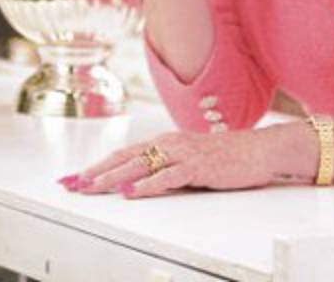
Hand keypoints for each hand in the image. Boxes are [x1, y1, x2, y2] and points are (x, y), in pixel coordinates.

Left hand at [57, 125, 310, 198]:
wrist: (261, 149)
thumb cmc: (228, 158)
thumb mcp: (192, 161)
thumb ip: (167, 168)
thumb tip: (141, 182)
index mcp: (167, 142)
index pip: (126, 152)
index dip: (100, 164)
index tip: (76, 176)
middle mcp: (171, 144)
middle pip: (126, 156)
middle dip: (96, 171)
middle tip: (72, 183)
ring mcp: (185, 153)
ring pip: (140, 164)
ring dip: (113, 176)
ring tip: (91, 187)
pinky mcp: (199, 166)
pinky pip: (167, 176)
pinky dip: (147, 184)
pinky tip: (131, 191)